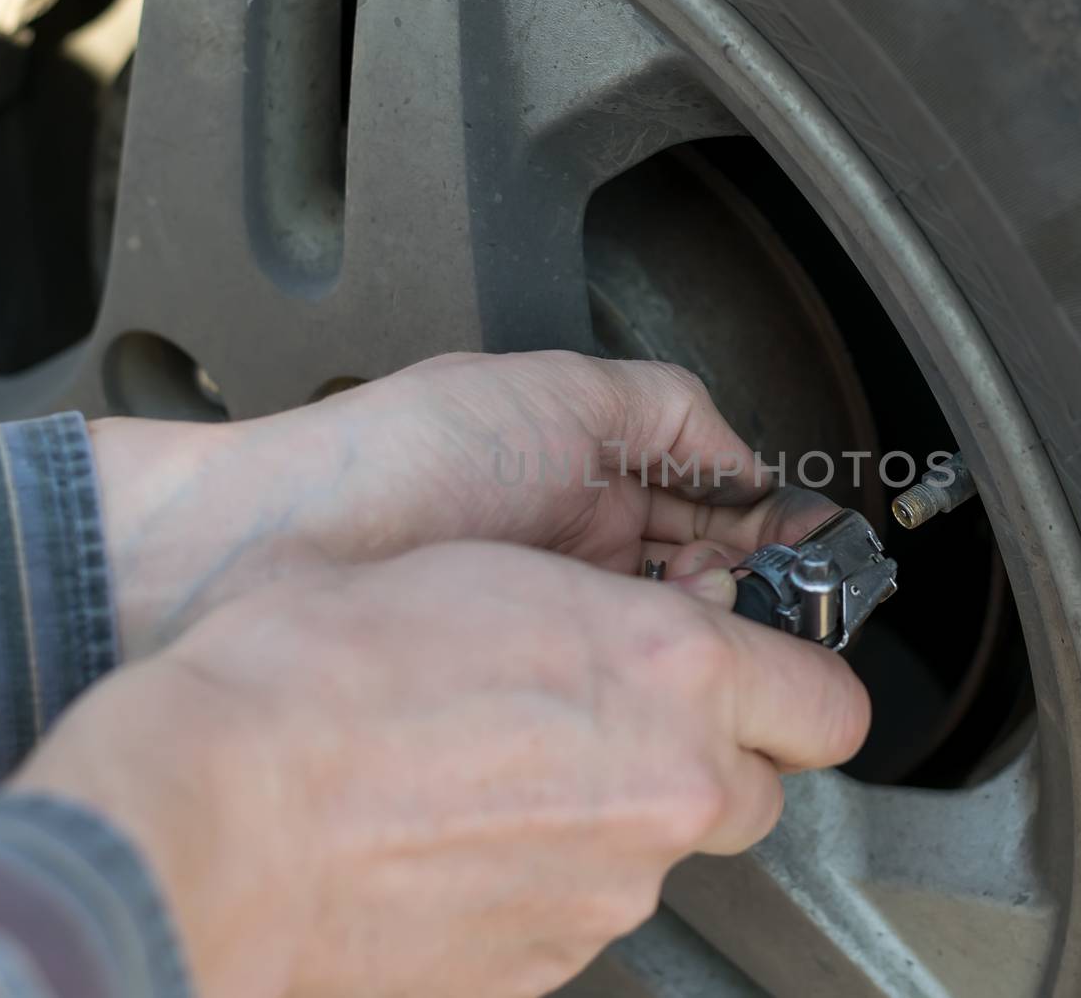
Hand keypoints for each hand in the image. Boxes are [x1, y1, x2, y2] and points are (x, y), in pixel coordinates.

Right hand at [14, 542, 870, 997]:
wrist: (211, 818)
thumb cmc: (316, 678)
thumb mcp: (483, 574)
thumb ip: (603, 614)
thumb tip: (630, 631)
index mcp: (671, 671)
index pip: (829, 702)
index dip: (799, 687)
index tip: (767, 677)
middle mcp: (668, 787)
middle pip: (759, 787)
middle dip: (712, 754)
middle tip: (624, 720)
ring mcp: (614, 889)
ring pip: (669, 848)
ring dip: (622, 811)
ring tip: (509, 773)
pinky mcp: (551, 960)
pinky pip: (589, 906)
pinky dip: (555, 874)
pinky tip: (469, 836)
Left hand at [91, 352, 836, 655]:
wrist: (270, 548)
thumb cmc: (395, 457)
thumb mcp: (553, 392)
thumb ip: (667, 409)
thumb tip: (751, 461)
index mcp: (592, 477)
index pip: (714, 512)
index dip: (768, 531)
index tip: (810, 554)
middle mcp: (579, 555)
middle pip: (704, 583)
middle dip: (742, 584)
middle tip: (748, 590)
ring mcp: (551, 625)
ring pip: (670, 640)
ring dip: (701, 629)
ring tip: (697, 616)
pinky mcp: (525, 689)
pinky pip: (617, 689)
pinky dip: (651, 677)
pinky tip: (653, 663)